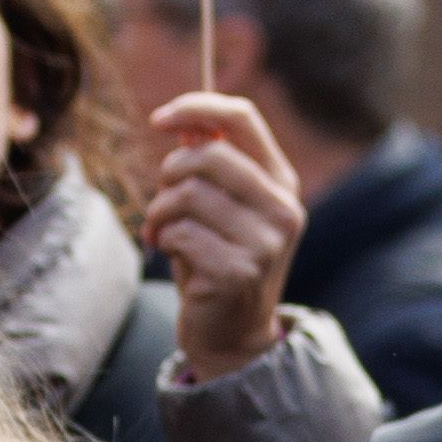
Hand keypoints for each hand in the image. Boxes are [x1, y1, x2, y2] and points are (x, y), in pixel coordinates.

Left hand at [140, 91, 303, 378]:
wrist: (232, 335)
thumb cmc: (218, 259)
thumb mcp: (219, 207)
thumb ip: (208, 166)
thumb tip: (184, 124)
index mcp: (281, 183)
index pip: (243, 118)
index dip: (196, 107)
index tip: (159, 120)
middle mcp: (282, 209)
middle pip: (207, 154)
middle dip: (169, 174)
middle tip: (164, 203)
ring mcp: (265, 242)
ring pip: (187, 194)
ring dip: (160, 213)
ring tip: (163, 233)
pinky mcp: (238, 272)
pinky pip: (179, 233)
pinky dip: (163, 241)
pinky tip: (171, 255)